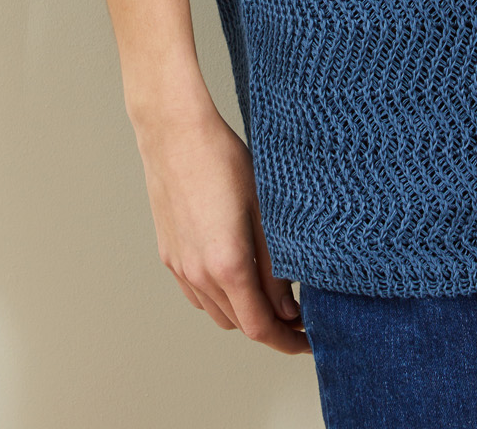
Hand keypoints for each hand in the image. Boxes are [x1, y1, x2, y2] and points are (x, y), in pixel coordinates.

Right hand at [133, 101, 308, 354]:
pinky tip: (236, 277)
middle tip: (298, 316)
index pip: (260, 327)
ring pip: (217, 313)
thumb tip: (289, 309)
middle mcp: (199, 275)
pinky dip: (220, 299)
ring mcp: (180, 267)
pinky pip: (197, 294)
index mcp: (227, 266)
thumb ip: (276, 267)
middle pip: (239, 324)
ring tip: (270, 296)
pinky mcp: (169, 255)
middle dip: (270, 327)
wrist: (175, 135)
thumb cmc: (223, 162)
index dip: (287, 341)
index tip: (308, 341)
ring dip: (244, 313)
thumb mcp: (264, 211)